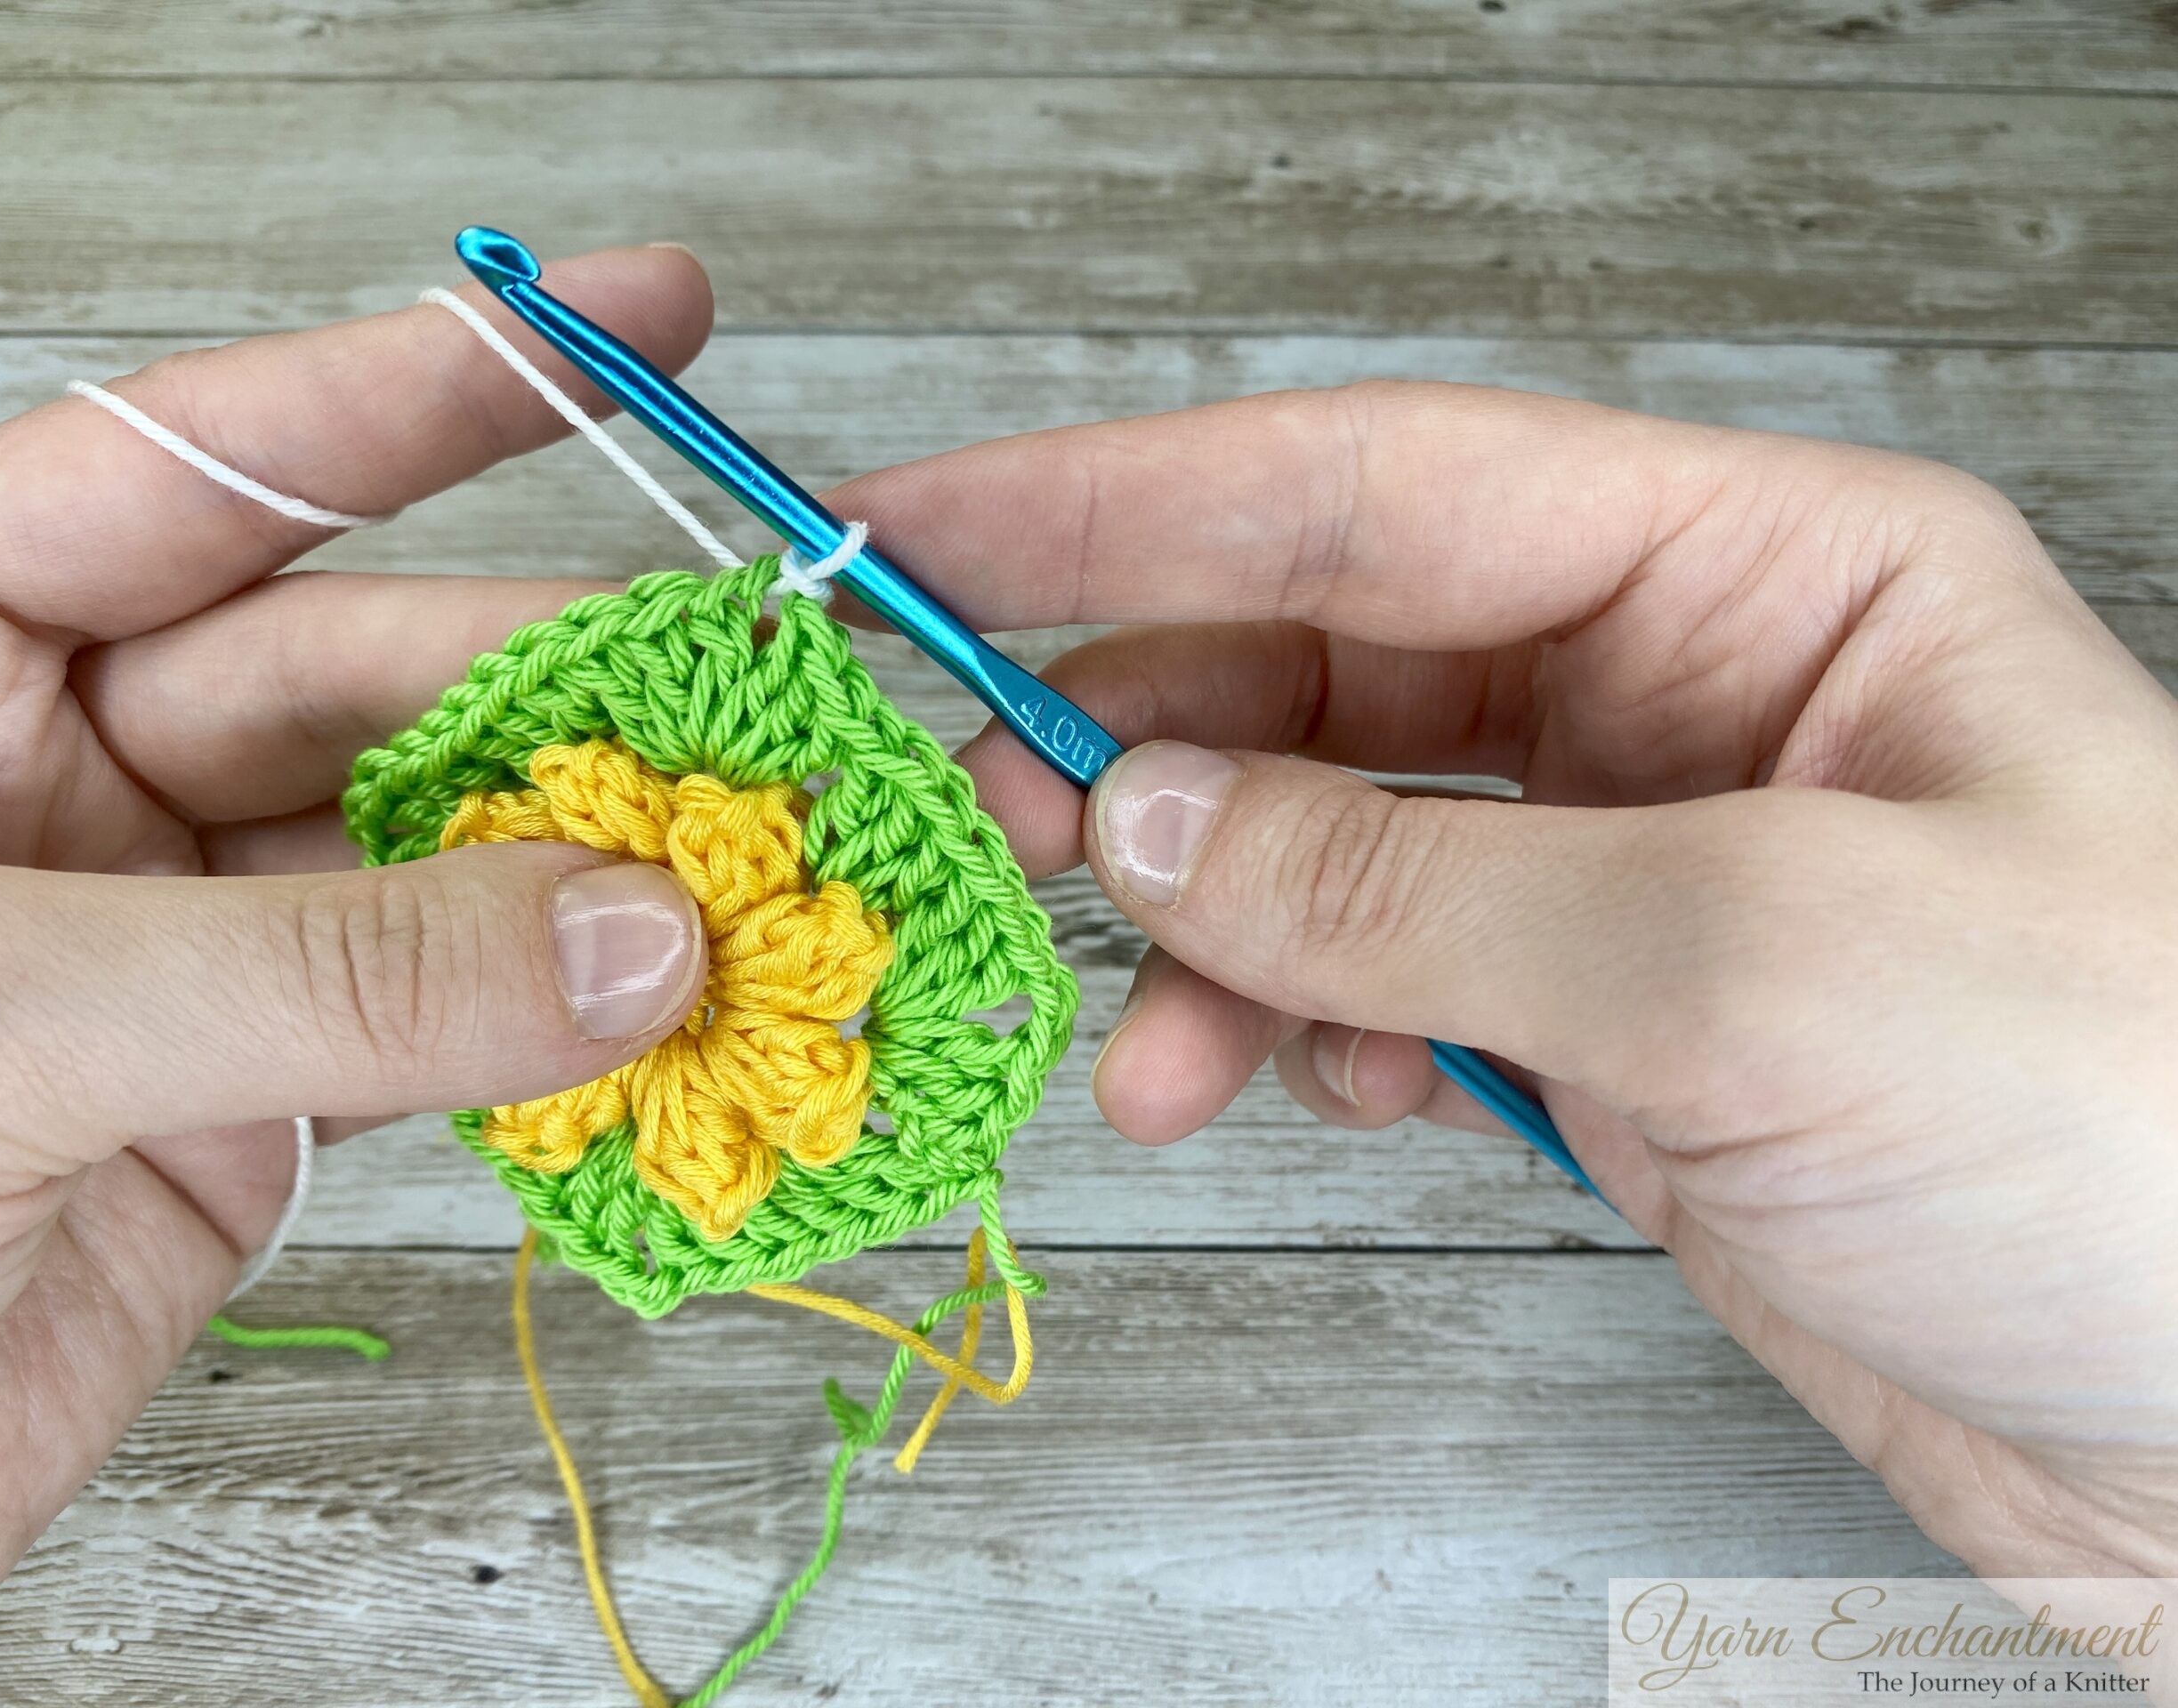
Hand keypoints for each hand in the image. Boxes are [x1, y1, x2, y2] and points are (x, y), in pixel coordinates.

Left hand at [0, 247, 715, 1654]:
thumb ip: (329, 973)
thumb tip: (640, 932)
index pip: (200, 467)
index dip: (425, 388)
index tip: (633, 321)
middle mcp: (46, 773)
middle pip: (360, 672)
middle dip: (563, 689)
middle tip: (762, 703)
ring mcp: (156, 938)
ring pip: (421, 854)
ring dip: (589, 869)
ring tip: (759, 857)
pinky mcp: (231, 1102)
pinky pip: (433, 1026)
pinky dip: (558, 1027)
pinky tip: (673, 1005)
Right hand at [830, 383, 2177, 1581]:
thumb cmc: (2143, 1140)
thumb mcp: (1754, 961)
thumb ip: (1415, 882)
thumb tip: (1142, 814)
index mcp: (1768, 576)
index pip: (1384, 485)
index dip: (1127, 502)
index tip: (925, 533)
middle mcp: (1689, 693)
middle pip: (1332, 658)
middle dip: (1147, 738)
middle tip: (986, 815)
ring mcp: (1642, 866)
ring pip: (1335, 836)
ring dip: (1208, 929)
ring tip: (1142, 1044)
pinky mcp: (1615, 1026)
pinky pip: (1386, 979)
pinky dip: (1304, 1029)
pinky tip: (1306, 1088)